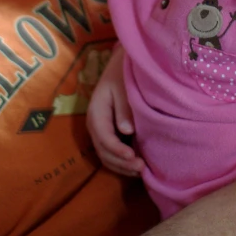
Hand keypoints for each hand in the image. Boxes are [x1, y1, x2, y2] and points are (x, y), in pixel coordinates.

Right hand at [87, 44, 145, 176]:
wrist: (120, 65)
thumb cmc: (122, 74)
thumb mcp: (123, 87)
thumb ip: (124, 108)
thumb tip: (127, 131)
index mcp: (96, 112)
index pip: (104, 138)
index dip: (118, 151)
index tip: (134, 157)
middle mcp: (94, 125)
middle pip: (104, 152)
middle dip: (121, 163)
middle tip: (141, 167)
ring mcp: (100, 130)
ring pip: (106, 156)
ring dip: (121, 166)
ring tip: (140, 170)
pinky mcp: (108, 132)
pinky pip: (111, 152)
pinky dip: (121, 161)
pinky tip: (136, 164)